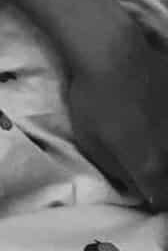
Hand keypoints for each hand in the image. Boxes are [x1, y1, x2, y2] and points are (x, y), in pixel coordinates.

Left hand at [67, 17, 167, 209]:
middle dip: (162, 171)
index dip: (155, 197)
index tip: (146, 187)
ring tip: (145, 127)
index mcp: (150, 167)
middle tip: (144, 155)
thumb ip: (115, 170)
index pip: (163, 199)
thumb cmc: (93, 97)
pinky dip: (167, 116)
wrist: (112, 51)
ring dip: (164, 142)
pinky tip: (155, 107)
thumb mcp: (90, 142)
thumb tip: (133, 184)